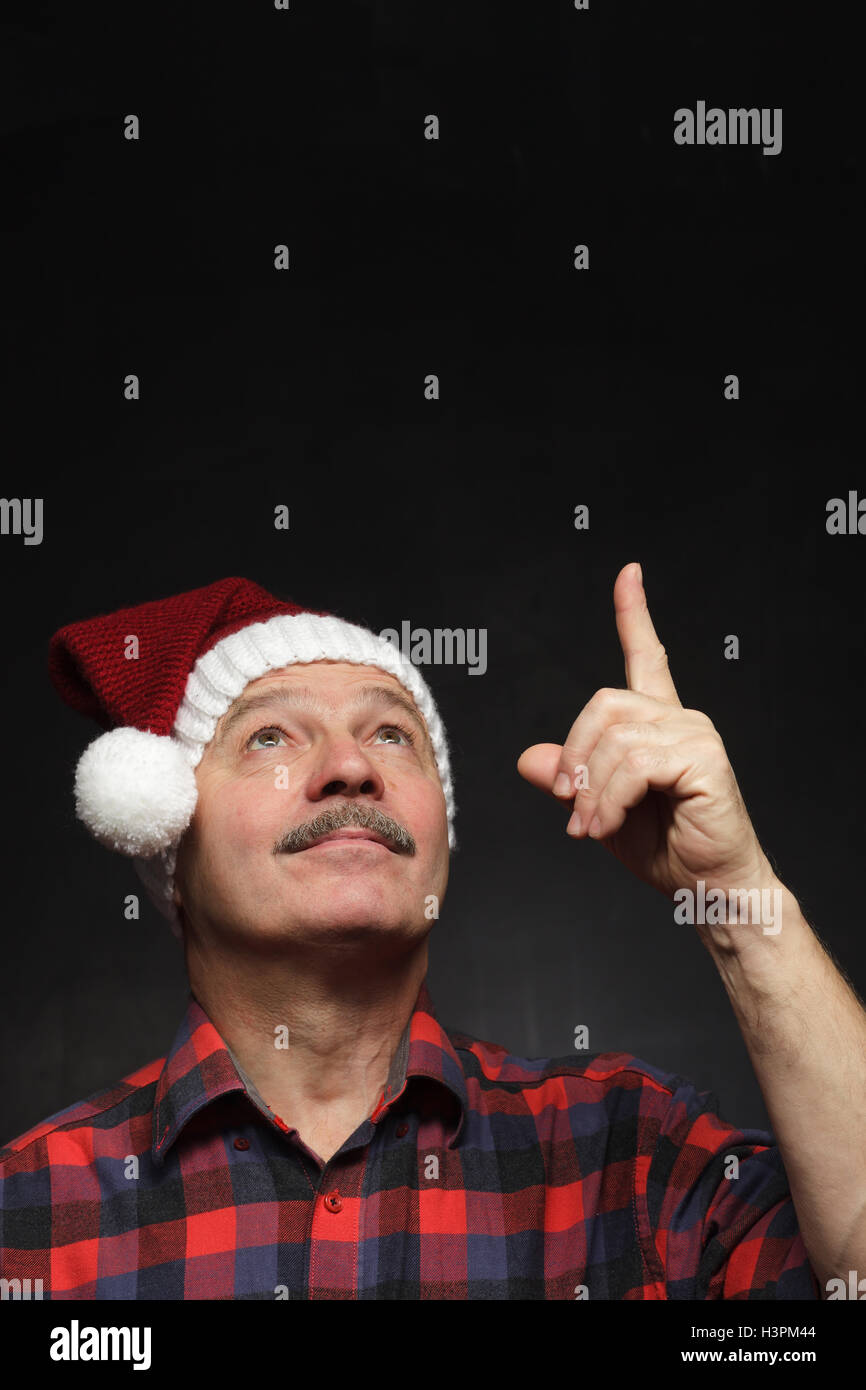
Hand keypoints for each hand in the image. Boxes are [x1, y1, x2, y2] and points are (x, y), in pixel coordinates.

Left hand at [516, 563, 773, 901]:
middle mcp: (680, 719)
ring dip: (589, 790)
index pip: (647, 655)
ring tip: (590, 828)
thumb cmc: (665, 849)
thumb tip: (527, 759)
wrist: (708, 889)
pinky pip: (634, 764)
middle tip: (568, 803)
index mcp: (658, 724)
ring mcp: (695, 735)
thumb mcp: (599, 811)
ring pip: (613, 738)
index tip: (628, 574)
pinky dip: (609, 799)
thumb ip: (568, 782)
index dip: (634, 614)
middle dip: (573, 755)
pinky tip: (608, 826)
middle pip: (602, 703)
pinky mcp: (703, 759)